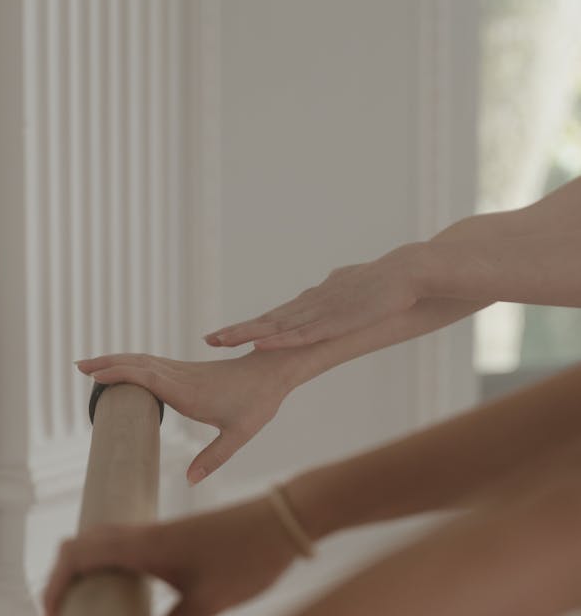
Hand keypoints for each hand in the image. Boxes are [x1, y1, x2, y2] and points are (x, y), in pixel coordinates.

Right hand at [43, 495, 296, 615]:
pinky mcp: (172, 536)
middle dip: (60, 584)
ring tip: (82, 614)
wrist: (287, 519)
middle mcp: (144, 533)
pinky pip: (122, 547)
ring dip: (82, 575)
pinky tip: (120, 597)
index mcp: (145, 545)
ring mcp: (157, 532)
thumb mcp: (210, 605)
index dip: (53, 590)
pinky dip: (106, 568)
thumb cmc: (251, 558)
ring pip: (99, 544)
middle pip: (78, 547)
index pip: (75, 556)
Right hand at [75, 350, 295, 482]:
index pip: (147, 377)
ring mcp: (184, 372)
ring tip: (91, 366)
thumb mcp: (239, 436)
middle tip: (78, 366)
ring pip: (143, 361)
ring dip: (116, 360)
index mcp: (190, 392)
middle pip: (138, 364)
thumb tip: (189, 480)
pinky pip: (153, 364)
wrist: (273, 373)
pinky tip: (121, 369)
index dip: (119, 373)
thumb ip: (213, 458)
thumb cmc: (258, 404)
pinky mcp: (188, 371)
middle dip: (107, 363)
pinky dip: (131, 364)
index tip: (95, 375)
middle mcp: (183, 377)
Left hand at [204, 243, 424, 350]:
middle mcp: (310, 305)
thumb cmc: (383, 280)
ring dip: (247, 334)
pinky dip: (279, 339)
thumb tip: (328, 285)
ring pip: (276, 326)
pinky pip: (301, 334)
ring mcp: (320, 313)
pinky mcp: (334, 322)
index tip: (224, 333)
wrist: (405, 272)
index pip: (273, 316)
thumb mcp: (351, 288)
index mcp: (313, 301)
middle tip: (209, 338)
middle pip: (266, 319)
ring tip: (221, 341)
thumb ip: (336, 291)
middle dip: (236, 330)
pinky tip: (260, 343)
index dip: (248, 325)